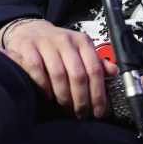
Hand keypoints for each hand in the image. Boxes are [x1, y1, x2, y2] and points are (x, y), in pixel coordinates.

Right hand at [0, 19, 117, 118]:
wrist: (30, 30)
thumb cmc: (57, 44)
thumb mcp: (80, 48)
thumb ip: (96, 61)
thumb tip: (114, 72)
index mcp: (82, 41)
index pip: (94, 69)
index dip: (98, 93)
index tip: (99, 110)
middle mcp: (66, 40)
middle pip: (78, 75)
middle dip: (81, 99)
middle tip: (81, 113)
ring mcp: (46, 43)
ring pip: (59, 75)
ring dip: (63, 96)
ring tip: (66, 108)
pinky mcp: (28, 48)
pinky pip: (37, 70)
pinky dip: (44, 87)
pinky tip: (48, 96)